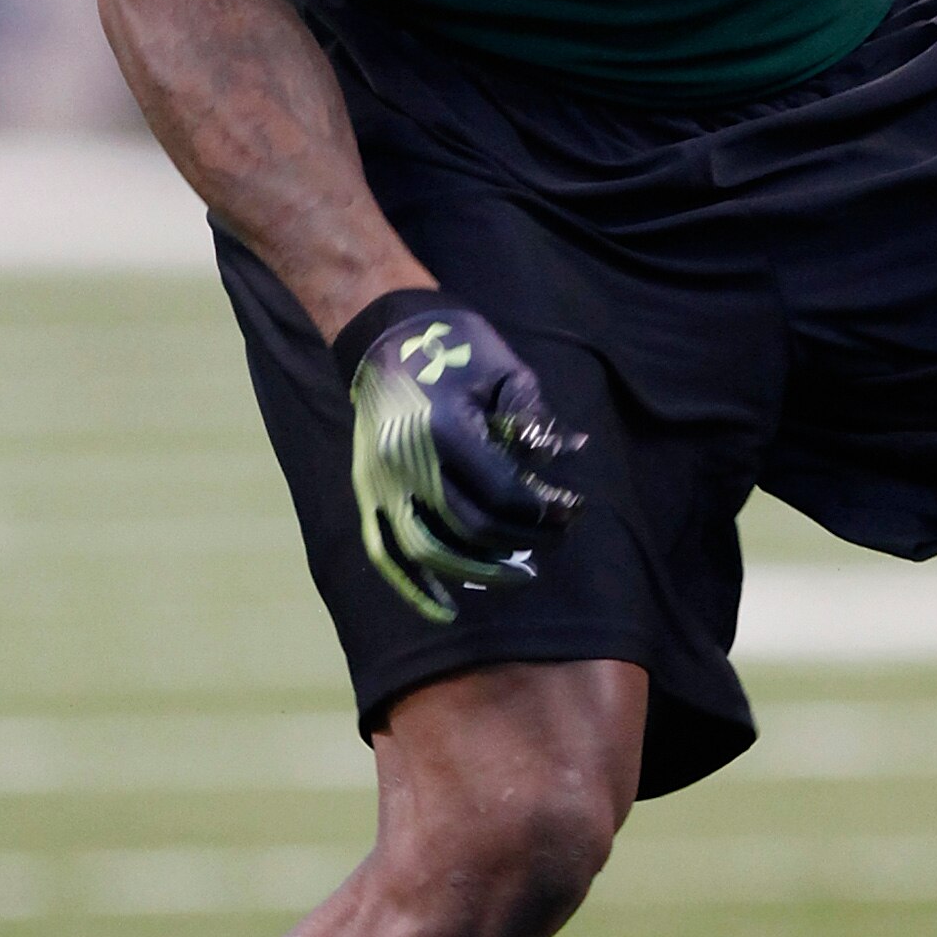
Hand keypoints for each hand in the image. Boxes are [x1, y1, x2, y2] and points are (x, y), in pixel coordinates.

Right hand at [340, 296, 583, 623]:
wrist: (386, 330)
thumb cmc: (455, 344)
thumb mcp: (506, 370)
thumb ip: (533, 421)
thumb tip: (558, 464)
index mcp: (442, 430)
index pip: (501, 493)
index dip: (543, 509)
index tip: (572, 510)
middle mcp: (405, 463)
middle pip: (469, 527)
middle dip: (521, 541)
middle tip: (556, 537)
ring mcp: (378, 482)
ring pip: (427, 550)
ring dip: (477, 571)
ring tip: (519, 574)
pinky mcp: (365, 491)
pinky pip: (384, 551)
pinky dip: (413, 586)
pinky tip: (448, 606)